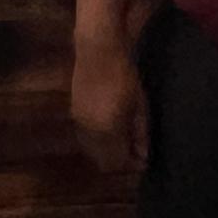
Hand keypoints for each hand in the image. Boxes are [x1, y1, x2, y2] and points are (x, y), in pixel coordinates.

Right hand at [71, 25, 145, 170]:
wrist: (97, 52)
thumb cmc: (125, 75)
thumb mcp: (140, 104)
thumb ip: (140, 132)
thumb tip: (143, 155)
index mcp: (107, 130)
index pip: (115, 162)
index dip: (130, 165)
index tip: (143, 159)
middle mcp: (89, 132)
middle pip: (101, 161)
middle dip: (118, 160)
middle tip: (135, 151)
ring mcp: (78, 123)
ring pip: (92, 150)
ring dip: (107, 151)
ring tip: (125, 139)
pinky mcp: (74, 113)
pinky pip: (85, 138)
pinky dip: (98, 140)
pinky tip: (111, 128)